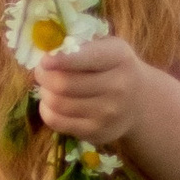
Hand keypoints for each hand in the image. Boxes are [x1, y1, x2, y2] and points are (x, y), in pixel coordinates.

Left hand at [30, 34, 152, 150]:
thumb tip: (47, 52)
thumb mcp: (107, 48)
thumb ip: (80, 47)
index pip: (87, 58)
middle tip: (41, 71)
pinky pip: (57, 122)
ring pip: (57, 103)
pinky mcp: (97, 132)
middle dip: (44, 76)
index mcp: (118, 57)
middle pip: (64, 84)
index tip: (45, 60)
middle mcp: (117, 86)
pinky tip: (51, 103)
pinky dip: (46, 110)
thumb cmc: (113, 68)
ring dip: (44, 93)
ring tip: (48, 87)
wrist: (138, 102)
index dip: (61, 60)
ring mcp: (108, 113)